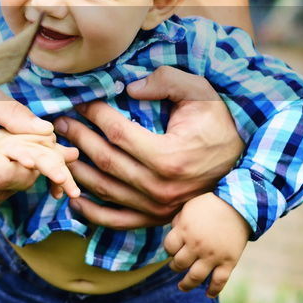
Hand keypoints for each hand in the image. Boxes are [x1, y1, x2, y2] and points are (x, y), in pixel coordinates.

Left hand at [54, 66, 242, 229]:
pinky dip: (90, 212)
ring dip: (76, 169)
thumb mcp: (199, 93)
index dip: (94, 114)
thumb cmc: (217, 125)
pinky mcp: (154, 220)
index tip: (80, 100)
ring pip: (103, 189)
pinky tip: (71, 197)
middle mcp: (160, 187)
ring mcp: (156, 208)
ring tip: (60, 149)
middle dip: (77, 137)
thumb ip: (166, 82)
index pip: (118, 132)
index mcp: (169, 156)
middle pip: (105, 159)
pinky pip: (115, 220)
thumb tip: (129, 87)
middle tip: (59, 122)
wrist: (243, 166)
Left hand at [163, 193, 249, 296]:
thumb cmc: (211, 204)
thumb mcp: (188, 208)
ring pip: (195, 277)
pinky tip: (208, 294)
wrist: (239, 205)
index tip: (173, 249)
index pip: (168, 247)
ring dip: (186, 284)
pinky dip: (213, 290)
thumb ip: (178, 222)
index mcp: (184, 230)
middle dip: (175, 266)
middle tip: (177, 265)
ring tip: (182, 286)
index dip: (169, 249)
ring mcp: (212, 256)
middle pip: (179, 264)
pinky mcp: (228, 262)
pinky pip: (219, 281)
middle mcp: (196, 245)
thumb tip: (172, 234)